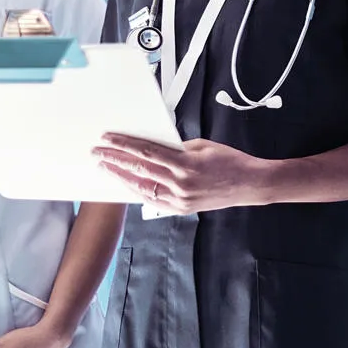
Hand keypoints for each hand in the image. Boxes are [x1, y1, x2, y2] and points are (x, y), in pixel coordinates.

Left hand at [93, 133, 268, 213]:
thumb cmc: (231, 162)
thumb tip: (155, 147)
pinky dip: (137, 191)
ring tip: (105, 168)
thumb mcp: (203, 145)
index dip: (124, 145)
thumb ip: (177, 148)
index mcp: (186, 164)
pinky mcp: (181, 208)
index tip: (108, 139)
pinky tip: (126, 184)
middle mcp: (180, 184)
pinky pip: (152, 200)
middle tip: (97, 153)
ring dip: (121, 177)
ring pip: (141, 187)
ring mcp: (180, 199)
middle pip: (139, 170)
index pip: (146, 152)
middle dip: (115, 160)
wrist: (250, 184)